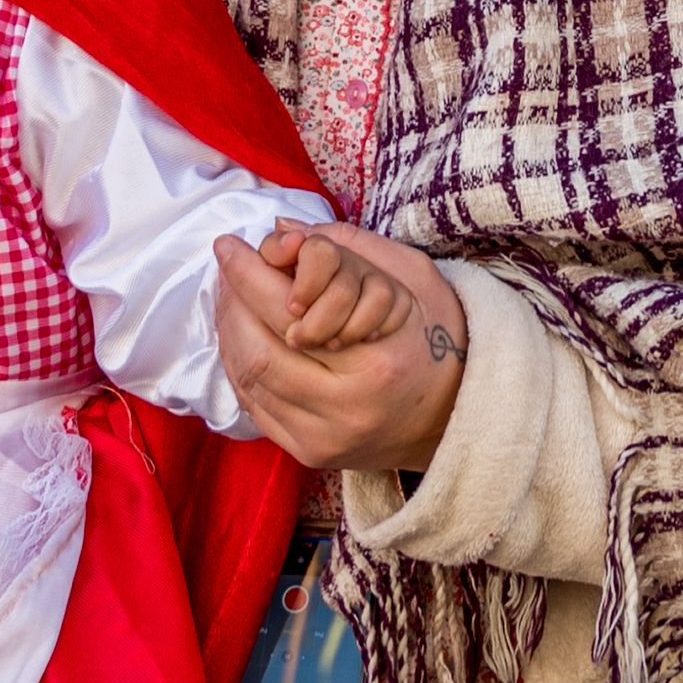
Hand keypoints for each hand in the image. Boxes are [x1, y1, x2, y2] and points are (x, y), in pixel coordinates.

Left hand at [211, 220, 466, 471]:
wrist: (456, 415)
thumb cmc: (439, 337)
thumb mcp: (410, 279)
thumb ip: (345, 248)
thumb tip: (278, 228)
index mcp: (373, 364)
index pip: (284, 313)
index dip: (247, 274)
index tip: (230, 243)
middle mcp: (342, 411)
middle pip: (255, 352)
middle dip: (231, 302)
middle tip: (226, 265)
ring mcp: (321, 439)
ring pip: (247, 382)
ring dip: (230, 332)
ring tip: (232, 295)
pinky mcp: (307, 454)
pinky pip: (254, 406)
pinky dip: (239, 365)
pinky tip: (243, 334)